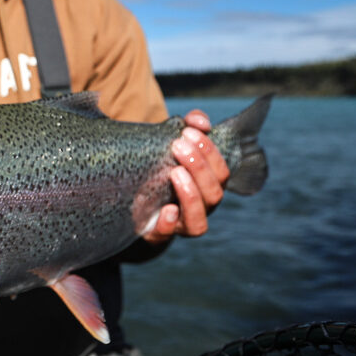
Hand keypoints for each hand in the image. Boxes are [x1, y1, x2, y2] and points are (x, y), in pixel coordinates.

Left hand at [142, 110, 229, 243]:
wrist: (133, 198)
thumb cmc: (160, 166)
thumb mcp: (173, 144)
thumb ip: (189, 126)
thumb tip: (201, 121)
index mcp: (209, 186)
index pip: (221, 172)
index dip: (210, 152)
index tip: (189, 132)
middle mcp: (201, 208)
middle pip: (213, 193)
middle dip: (198, 167)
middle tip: (177, 145)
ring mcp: (181, 224)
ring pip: (199, 220)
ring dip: (190, 193)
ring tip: (174, 172)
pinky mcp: (158, 232)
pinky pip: (167, 234)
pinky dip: (169, 223)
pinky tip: (167, 209)